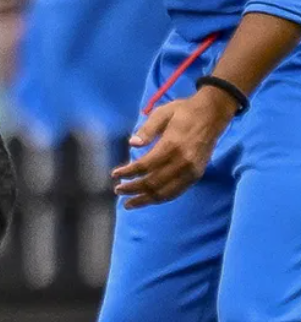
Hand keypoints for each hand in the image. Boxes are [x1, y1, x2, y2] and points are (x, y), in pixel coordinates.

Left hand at [111, 87, 237, 209]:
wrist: (214, 113)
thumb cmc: (184, 112)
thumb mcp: (163, 113)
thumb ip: (147, 129)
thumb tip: (132, 143)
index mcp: (172, 145)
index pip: (145, 166)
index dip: (128, 172)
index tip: (114, 174)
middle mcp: (183, 161)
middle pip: (153, 182)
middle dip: (133, 189)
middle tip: (118, 190)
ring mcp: (191, 170)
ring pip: (164, 192)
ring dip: (145, 199)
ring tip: (129, 203)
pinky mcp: (196, 175)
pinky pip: (176, 192)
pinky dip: (160, 198)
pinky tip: (148, 199)